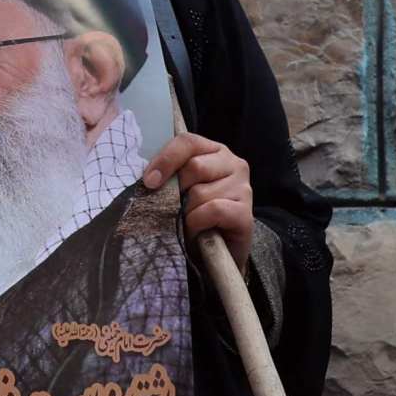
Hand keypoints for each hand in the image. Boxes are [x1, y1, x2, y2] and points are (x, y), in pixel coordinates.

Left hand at [138, 133, 252, 247]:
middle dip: (177, 191)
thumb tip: (150, 178)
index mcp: (215, 152)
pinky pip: (213, 210)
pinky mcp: (245, 213)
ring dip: (187, 213)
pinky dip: (198, 222)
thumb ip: (170, 177)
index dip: (165, 159)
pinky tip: (200, 230)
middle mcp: (234, 164)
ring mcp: (243, 188)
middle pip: (194, 166)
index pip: (188, 142)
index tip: (149, 181)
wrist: (216, 253)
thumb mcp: (180, 191)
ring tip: (190, 223)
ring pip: (200, 192)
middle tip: (175, 208)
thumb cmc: (195, 216)